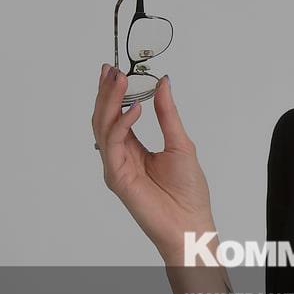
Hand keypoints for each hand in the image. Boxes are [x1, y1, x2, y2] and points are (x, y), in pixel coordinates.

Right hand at [90, 64, 214, 263]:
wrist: (190, 222)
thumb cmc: (188, 191)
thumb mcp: (181, 143)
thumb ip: (167, 113)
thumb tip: (163, 84)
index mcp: (135, 148)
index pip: (118, 115)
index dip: (114, 92)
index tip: (115, 70)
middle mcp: (122, 155)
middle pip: (105, 118)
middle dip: (107, 92)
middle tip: (111, 70)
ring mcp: (116, 166)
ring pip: (103, 128)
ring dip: (109, 102)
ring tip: (120, 81)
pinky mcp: (117, 177)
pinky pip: (113, 145)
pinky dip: (121, 124)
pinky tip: (133, 108)